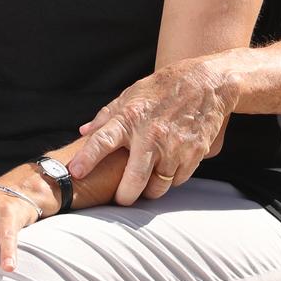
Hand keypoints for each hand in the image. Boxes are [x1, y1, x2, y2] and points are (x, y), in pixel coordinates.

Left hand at [69, 59, 239, 204]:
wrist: (206, 83)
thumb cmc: (164, 88)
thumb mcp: (132, 94)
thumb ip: (107, 116)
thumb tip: (84, 132)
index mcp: (131, 117)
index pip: (102, 141)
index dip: (86, 159)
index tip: (74, 172)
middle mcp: (151, 135)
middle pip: (132, 181)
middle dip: (124, 196)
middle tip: (121, 197)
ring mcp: (174, 147)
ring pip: (157, 187)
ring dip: (149, 189)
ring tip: (147, 180)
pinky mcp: (193, 154)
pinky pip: (177, 181)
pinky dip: (171, 179)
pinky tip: (168, 166)